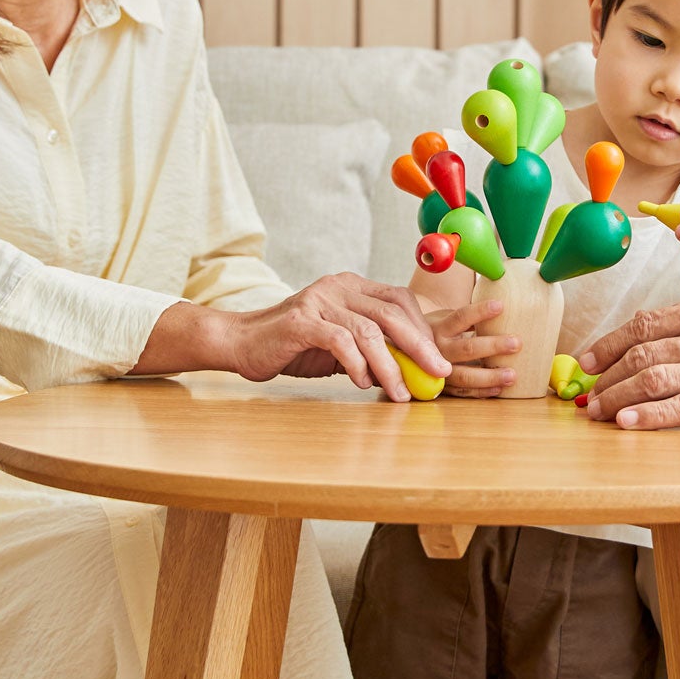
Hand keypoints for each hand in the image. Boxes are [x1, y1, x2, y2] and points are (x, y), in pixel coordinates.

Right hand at [230, 274, 450, 399]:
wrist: (242, 342)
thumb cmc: (294, 345)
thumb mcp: (340, 343)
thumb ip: (370, 347)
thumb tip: (413, 369)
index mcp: (351, 286)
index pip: (399, 299)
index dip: (422, 328)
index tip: (436, 358)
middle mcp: (338, 286)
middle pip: (391, 313)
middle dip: (419, 347)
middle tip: (437, 373)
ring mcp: (318, 300)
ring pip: (368, 331)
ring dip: (390, 366)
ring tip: (400, 392)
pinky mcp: (301, 321)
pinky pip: (340, 341)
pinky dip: (357, 364)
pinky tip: (362, 383)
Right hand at [429, 297, 520, 397]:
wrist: (416, 350)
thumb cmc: (444, 330)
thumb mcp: (448, 318)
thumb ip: (469, 319)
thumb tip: (506, 309)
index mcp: (440, 328)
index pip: (461, 317)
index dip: (480, 311)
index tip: (500, 306)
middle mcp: (438, 349)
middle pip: (467, 348)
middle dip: (493, 346)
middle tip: (517, 343)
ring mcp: (438, 370)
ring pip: (465, 375)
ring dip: (490, 376)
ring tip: (512, 375)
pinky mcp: (444, 387)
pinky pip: (463, 392)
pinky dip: (482, 392)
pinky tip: (499, 389)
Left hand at [579, 288, 679, 429]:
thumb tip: (665, 342)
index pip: (647, 323)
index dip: (608, 343)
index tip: (586, 358)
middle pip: (643, 352)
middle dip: (605, 375)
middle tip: (586, 394)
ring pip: (656, 379)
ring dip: (618, 397)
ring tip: (597, 413)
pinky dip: (650, 416)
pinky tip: (628, 423)